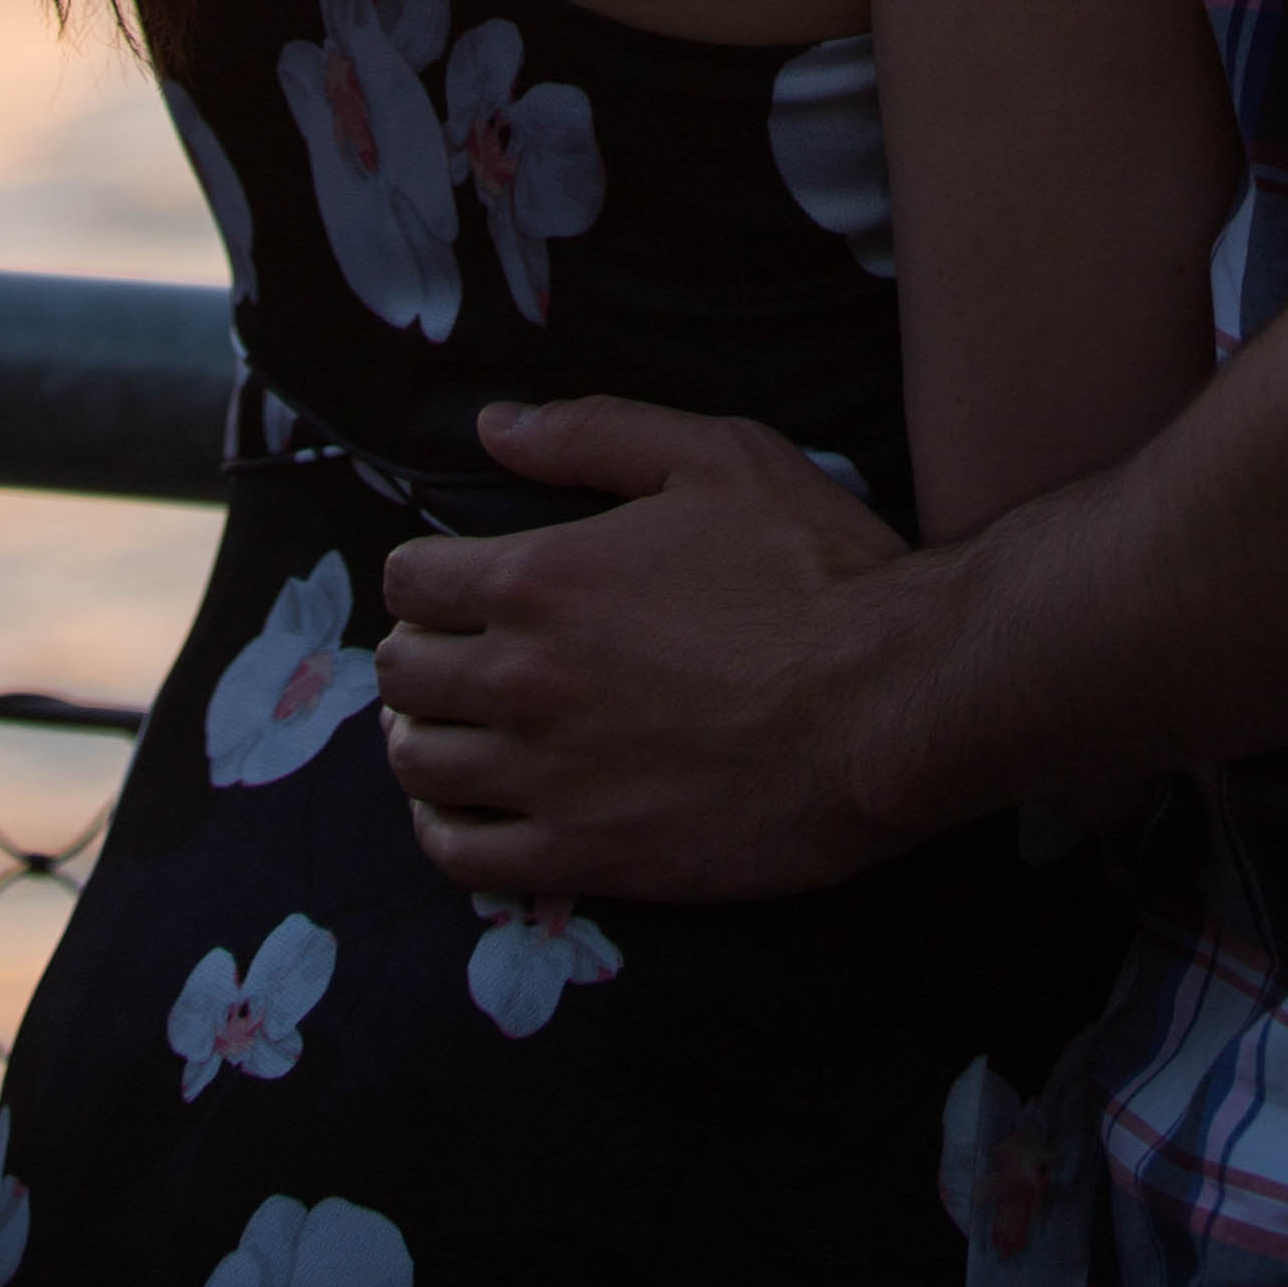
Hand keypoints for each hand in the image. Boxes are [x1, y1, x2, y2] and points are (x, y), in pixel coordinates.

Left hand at [377, 396, 925, 899]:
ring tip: (459, 726)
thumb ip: (593, 433)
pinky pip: (462, 858)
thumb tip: (495, 428)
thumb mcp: (715, 455)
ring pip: (418, 765)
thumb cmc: (810, 569)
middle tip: (459, 651)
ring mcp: (547, 778)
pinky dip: (444, 830)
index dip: (423, 573)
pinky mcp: (583, 857)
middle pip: (402, 672)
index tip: (453, 581)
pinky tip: (467, 809)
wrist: (884, 703)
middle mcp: (523, 679)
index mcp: (542, 577)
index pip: (410, 580)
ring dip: (423, 738)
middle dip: (418, 652)